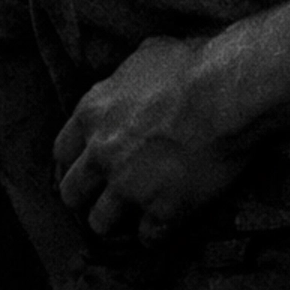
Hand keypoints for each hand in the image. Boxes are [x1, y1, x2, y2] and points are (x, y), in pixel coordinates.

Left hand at [52, 33, 250, 243]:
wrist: (227, 92)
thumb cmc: (194, 64)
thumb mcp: (149, 53)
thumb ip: (126, 76)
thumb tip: (129, 79)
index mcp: (93, 113)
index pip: (62, 151)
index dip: (73, 161)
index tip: (84, 167)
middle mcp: (102, 154)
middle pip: (72, 193)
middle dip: (86, 195)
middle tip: (103, 194)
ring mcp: (129, 186)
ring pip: (100, 222)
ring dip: (115, 219)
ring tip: (131, 214)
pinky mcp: (161, 209)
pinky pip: (148, 236)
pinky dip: (155, 232)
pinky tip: (164, 224)